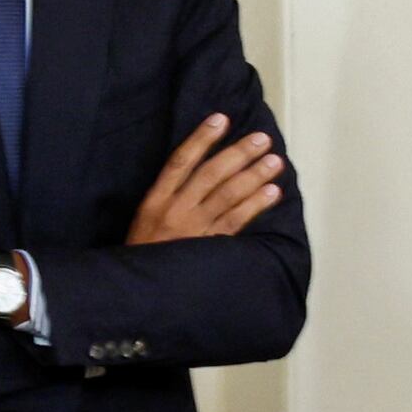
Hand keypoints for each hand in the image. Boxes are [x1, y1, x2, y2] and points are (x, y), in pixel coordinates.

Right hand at [124, 116, 284, 245]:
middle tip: (262, 139)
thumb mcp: (146, 220)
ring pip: (228, 195)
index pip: (181, 161)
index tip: (221, 119)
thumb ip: (168, 197)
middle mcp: (175, 210)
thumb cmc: (144, 254)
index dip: (201, 138)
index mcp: (156, 200)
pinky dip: (255, 205)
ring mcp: (193, 229)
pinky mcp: (208, 248)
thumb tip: (199, 171)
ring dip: (254, 176)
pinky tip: (272, 193)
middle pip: (211, 174)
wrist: (136, 291)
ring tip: (275, 162)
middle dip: (239, 153)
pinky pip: (236, 221)